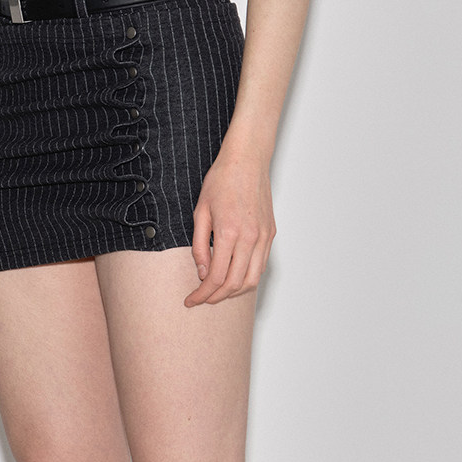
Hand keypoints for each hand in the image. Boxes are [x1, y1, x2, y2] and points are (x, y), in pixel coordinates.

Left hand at [184, 142, 274, 305]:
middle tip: (201, 299)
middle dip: (216, 297)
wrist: (247, 161)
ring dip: (234, 292)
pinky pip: (261, 265)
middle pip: (235, 284)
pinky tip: (233, 276)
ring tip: (217, 292)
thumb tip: (202, 273)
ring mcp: (264, 237)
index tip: (191, 300)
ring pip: (252, 279)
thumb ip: (200, 246)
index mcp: (229, 232)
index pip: (216, 277)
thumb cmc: (221, 182)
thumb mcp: (200, 212)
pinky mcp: (271, 234)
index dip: (202, 294)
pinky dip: (247, 277)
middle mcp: (250, 238)